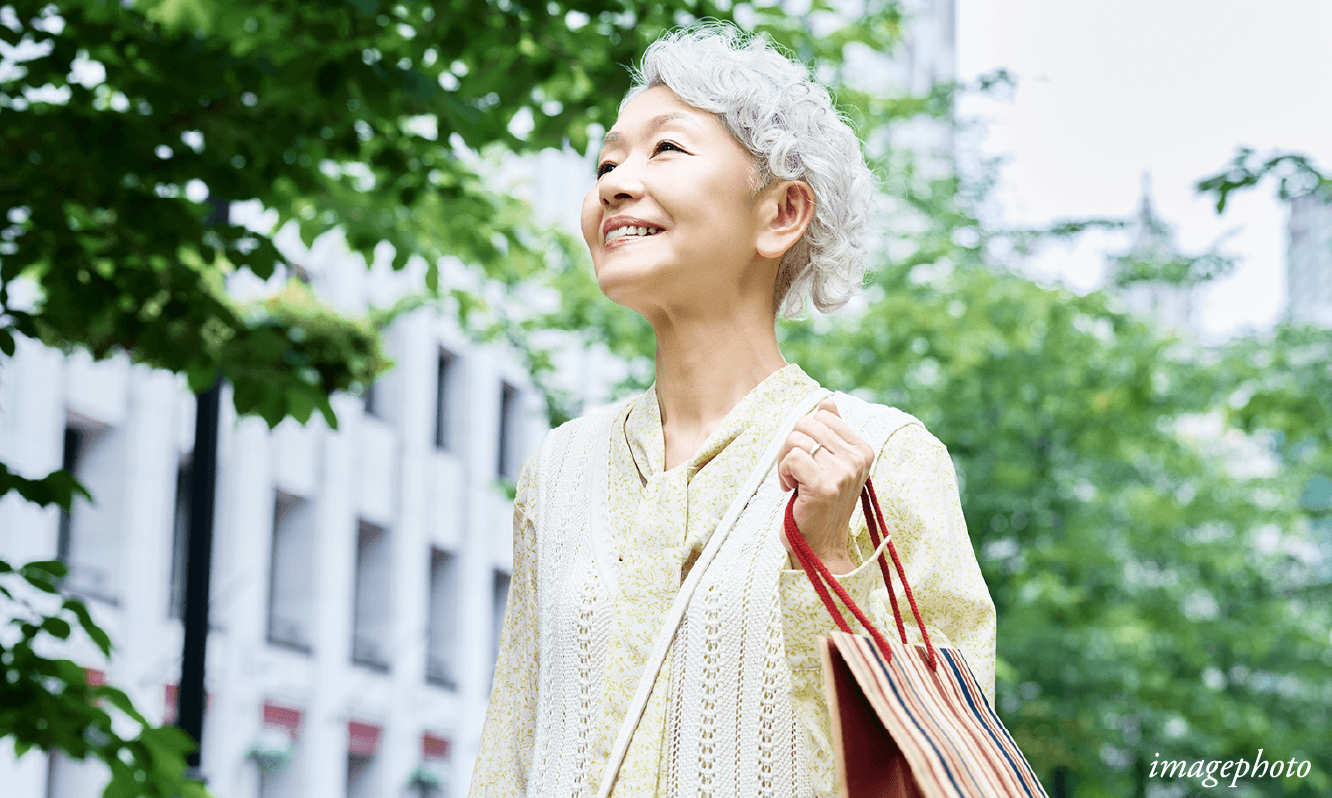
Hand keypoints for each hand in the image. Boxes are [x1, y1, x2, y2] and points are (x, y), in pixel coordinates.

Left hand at [777, 397, 875, 574]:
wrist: (822, 546)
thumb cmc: (821, 504)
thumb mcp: (832, 465)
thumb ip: (832, 432)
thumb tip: (828, 401)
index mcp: (863, 450)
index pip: (823, 414)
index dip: (806, 434)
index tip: (809, 459)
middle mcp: (857, 459)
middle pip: (806, 424)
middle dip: (791, 445)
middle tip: (795, 471)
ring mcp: (842, 473)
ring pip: (796, 440)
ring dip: (785, 462)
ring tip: (795, 483)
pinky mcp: (824, 486)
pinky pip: (792, 458)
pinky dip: (783, 473)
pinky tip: (791, 490)